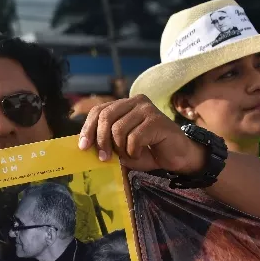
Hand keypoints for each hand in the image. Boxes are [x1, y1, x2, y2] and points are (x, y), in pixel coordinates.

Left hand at [79, 95, 205, 174]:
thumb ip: (105, 142)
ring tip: (129, 155)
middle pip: (106, 117)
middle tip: (103, 158)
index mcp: (123, 105)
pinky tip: (141, 153)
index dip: (88, 128)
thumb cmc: (147, 151)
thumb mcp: (121, 147)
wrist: (176, 156)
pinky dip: (133, 150)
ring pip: (119, 129)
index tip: (83, 147)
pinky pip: (134, 137)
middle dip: (101, 140)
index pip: (98, 111)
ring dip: (120, 148)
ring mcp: (147, 109)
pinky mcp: (157, 120)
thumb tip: (84, 145)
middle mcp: (135, 102)